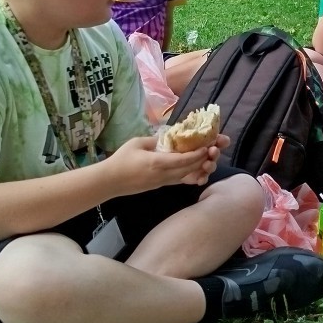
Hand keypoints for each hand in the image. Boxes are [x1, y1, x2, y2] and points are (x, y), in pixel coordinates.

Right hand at [105, 134, 227, 191]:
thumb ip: (154, 140)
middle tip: (212, 151)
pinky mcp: (160, 186)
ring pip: (186, 176)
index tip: (207, 147)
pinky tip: (196, 170)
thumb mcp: (137, 143)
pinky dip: (190, 175)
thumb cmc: (121, 160)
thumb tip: (168, 137)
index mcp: (157, 163)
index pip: (183, 160)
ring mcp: (162, 182)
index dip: (198, 154)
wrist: (111, 181)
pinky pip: (179, 181)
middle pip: (189, 169)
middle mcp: (163, 175)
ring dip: (198, 168)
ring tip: (206, 159)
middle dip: (203, 161)